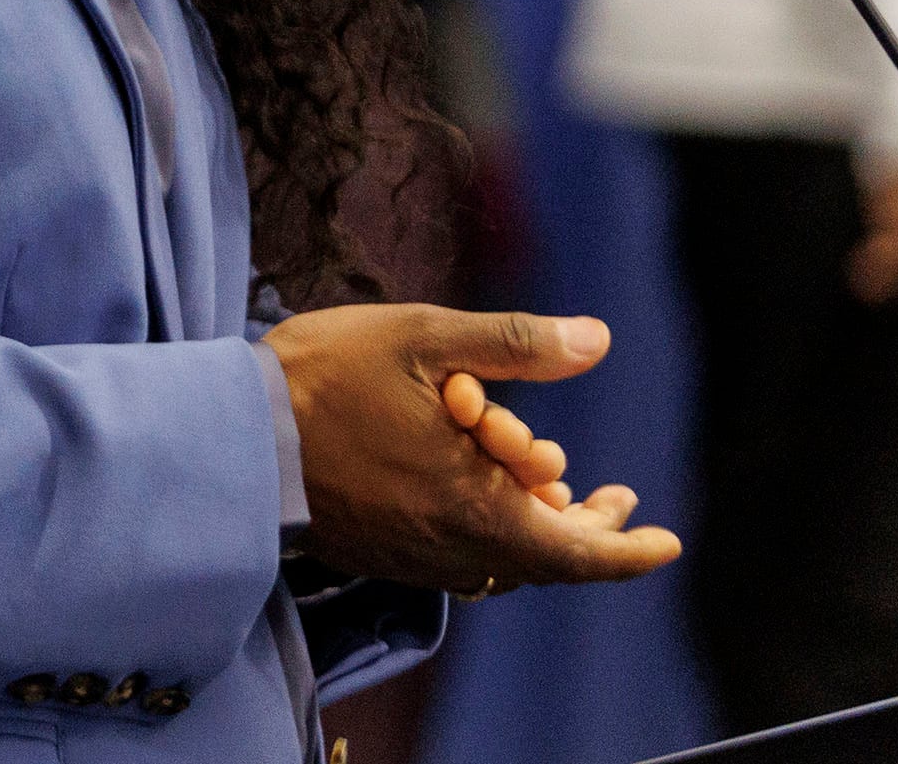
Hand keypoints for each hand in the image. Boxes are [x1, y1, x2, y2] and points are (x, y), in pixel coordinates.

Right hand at [266, 304, 680, 594]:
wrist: (229, 433)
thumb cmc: (325, 377)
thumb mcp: (424, 338)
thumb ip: (515, 343)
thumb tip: (597, 340)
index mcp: (476, 505)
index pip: (577, 552)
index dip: (629, 551)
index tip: (668, 542)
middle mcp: (452, 547)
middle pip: (544, 559)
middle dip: (590, 529)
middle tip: (617, 498)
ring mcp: (414, 555)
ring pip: (501, 560)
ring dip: (539, 530)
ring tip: (553, 487)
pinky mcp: (381, 552)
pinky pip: (459, 556)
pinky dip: (491, 532)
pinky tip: (481, 492)